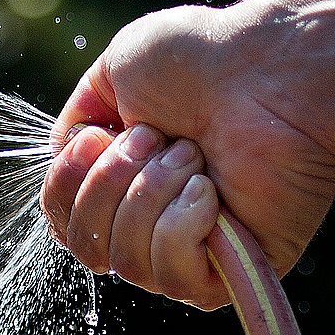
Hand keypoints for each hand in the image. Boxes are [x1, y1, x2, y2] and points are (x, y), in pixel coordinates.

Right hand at [42, 4, 334, 309]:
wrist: (270, 70)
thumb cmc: (202, 61)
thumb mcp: (113, 73)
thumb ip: (77, 122)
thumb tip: (65, 160)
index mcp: (126, 185)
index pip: (66, 225)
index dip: (66, 186)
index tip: (97, 138)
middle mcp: (154, 226)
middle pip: (87, 248)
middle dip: (111, 184)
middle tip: (158, 137)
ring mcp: (193, 254)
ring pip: (126, 262)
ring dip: (150, 194)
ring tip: (193, 153)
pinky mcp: (231, 272)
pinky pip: (171, 273)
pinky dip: (181, 223)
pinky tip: (209, 189)